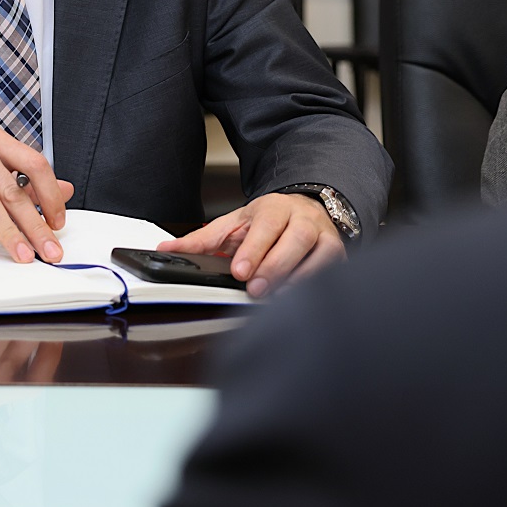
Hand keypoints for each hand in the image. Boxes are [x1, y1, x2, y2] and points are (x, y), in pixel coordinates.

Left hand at [158, 193, 345, 296]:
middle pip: (295, 239)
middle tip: (254, 289)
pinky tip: (299, 297)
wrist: (306, 210)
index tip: (239, 271)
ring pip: (319, 256)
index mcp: (274, 208)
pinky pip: (333, 271)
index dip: (254, 250)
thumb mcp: (233, 224)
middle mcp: (303, 219)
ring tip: (275, 297)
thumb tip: (166, 249)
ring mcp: (325, 236)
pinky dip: (317, 285)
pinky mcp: (339, 254)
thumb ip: (202, 239)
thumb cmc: (268, 222)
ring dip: (297, 279)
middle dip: (274, 267)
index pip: (266, 226)